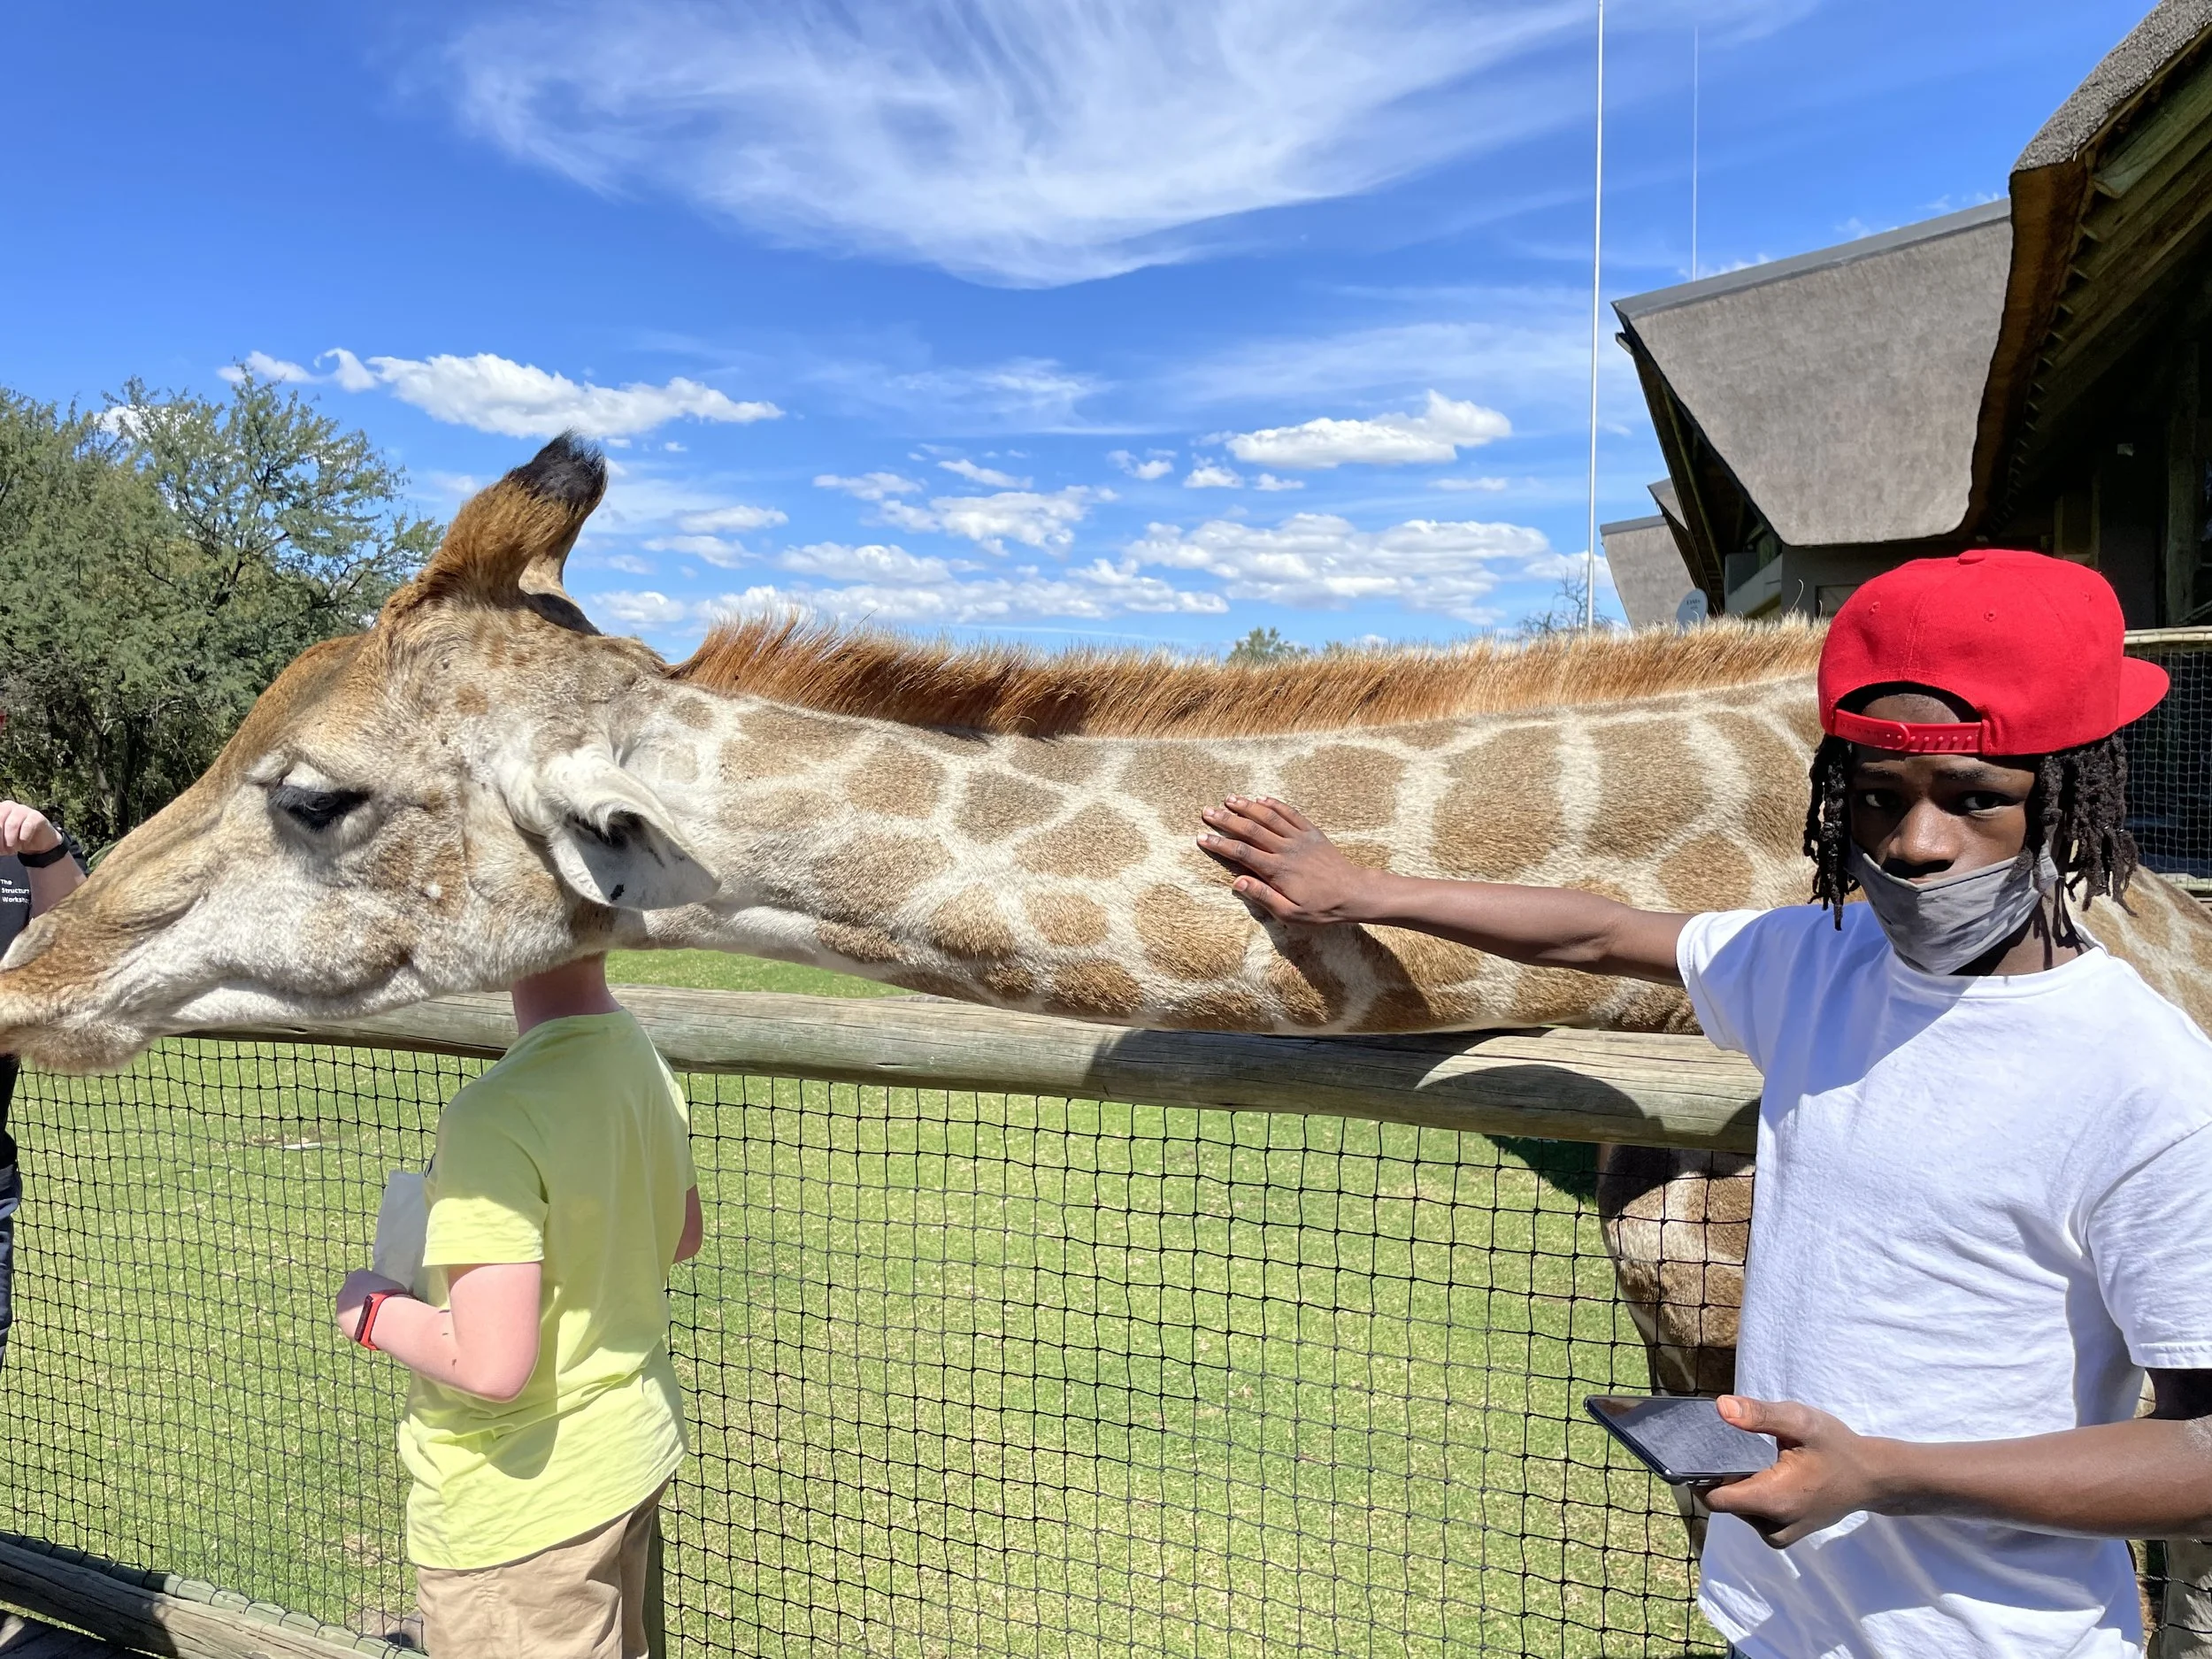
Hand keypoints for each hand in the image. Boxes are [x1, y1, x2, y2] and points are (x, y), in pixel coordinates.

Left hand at [0, 802, 60, 857]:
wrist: (37, 841)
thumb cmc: (14, 839)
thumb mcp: (1, 840)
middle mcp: (8, 806)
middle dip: (1, 839)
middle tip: (5, 851)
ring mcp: (23, 809)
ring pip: (12, 824)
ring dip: (11, 841)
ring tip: (14, 849)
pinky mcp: (36, 815)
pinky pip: (27, 826)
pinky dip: (24, 837)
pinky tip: (25, 841)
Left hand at [335, 1268, 408, 1343]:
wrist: (382, 1318)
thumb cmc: (392, 1296)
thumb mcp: (392, 1285)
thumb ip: (385, 1287)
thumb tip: (388, 1292)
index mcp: (357, 1275)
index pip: (362, 1278)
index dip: (372, 1286)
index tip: (382, 1293)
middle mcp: (344, 1289)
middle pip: (352, 1294)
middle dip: (362, 1300)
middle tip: (377, 1307)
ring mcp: (340, 1309)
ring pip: (350, 1311)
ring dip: (359, 1314)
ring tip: (376, 1321)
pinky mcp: (342, 1326)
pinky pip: (352, 1325)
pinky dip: (359, 1327)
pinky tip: (372, 1330)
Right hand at [1197, 796, 1381, 924]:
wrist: (1354, 893)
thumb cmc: (1321, 908)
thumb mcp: (1290, 913)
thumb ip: (1263, 896)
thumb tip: (1237, 882)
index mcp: (1278, 870)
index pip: (1242, 852)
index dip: (1220, 844)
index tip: (1201, 837)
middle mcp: (1286, 849)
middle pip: (1251, 829)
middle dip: (1226, 819)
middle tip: (1207, 811)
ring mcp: (1300, 838)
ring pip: (1269, 817)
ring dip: (1247, 806)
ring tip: (1228, 799)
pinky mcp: (1312, 833)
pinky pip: (1291, 814)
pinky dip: (1274, 805)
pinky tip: (1261, 799)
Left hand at [1702, 1395, 1891, 1547]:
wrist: (1871, 1478)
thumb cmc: (1836, 1447)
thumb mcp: (1801, 1422)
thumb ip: (1760, 1415)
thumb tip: (1721, 1408)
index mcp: (1773, 1501)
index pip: (1715, 1498)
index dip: (1702, 1474)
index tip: (1703, 1450)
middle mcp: (1772, 1526)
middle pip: (1724, 1502)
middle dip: (1724, 1475)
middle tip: (1737, 1448)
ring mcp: (1779, 1535)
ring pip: (1738, 1509)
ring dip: (1740, 1485)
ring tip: (1757, 1460)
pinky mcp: (1784, 1535)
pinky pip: (1753, 1515)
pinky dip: (1753, 1495)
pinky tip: (1767, 1475)